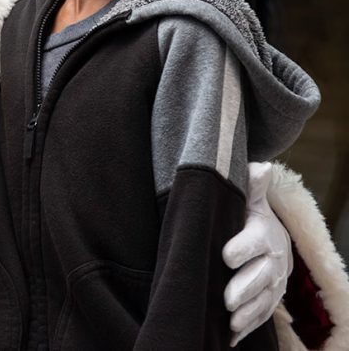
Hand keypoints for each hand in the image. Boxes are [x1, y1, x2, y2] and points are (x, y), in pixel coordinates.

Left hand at [222, 162, 291, 346]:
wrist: (268, 237)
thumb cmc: (248, 216)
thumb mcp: (249, 200)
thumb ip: (251, 187)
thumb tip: (261, 166)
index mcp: (264, 235)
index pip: (256, 242)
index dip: (243, 249)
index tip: (225, 255)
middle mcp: (273, 262)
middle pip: (261, 277)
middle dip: (245, 289)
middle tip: (227, 299)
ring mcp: (273, 284)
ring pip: (263, 301)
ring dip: (248, 314)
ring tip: (230, 323)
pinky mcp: (268, 300)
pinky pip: (261, 317)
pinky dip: (247, 328)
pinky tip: (230, 338)